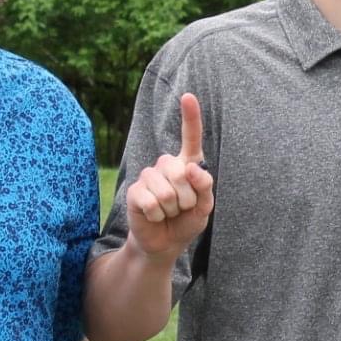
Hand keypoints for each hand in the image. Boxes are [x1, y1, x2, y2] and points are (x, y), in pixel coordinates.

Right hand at [121, 93, 214, 263]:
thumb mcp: (204, 208)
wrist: (164, 243)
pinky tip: (155, 216)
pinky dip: (158, 215)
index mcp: (187, 165)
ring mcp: (148, 176)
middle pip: (181, 174)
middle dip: (187, 198)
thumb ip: (205, 188)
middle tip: (182, 208)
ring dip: (173, 209)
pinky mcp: (135, 191)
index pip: (190, 138)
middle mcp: (166, 165)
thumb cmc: (186, 221)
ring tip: (169, 213)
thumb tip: (191, 168)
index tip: (188, 96)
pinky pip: (152, 202)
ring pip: (167, 192)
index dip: (190, 117)